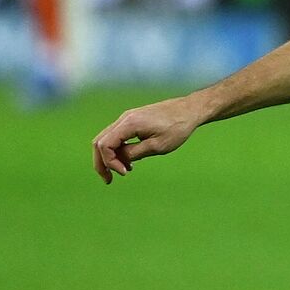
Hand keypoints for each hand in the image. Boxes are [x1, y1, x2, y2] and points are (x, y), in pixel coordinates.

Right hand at [91, 96, 206, 183]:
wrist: (190, 110)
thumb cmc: (177, 128)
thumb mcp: (157, 146)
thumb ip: (134, 153)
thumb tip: (118, 160)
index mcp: (129, 124)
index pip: (104, 145)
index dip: (110, 162)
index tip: (125, 172)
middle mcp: (124, 119)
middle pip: (99, 142)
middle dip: (102, 162)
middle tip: (109, 180)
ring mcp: (127, 118)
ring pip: (106, 139)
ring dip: (109, 157)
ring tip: (122, 171)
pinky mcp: (132, 120)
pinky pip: (117, 136)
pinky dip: (118, 150)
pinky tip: (129, 162)